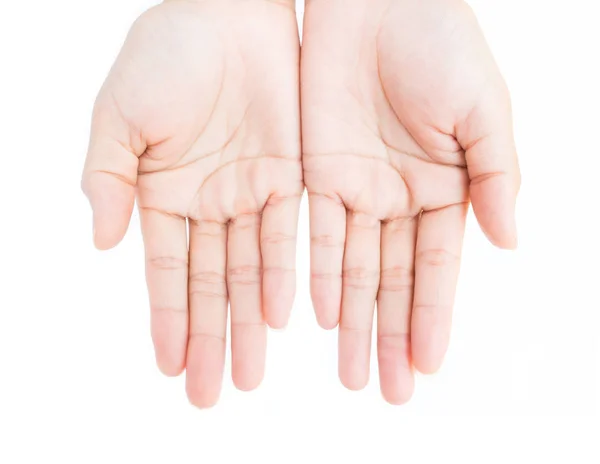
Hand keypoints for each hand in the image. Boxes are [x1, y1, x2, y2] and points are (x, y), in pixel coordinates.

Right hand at [81, 0, 301, 406]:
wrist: (227, 11)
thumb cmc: (167, 54)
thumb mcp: (119, 115)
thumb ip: (107, 178)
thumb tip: (102, 243)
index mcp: (163, 194)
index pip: (166, 272)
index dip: (167, 320)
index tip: (171, 367)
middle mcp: (209, 204)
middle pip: (210, 285)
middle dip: (210, 339)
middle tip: (213, 395)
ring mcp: (251, 192)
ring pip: (250, 271)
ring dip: (249, 322)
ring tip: (249, 375)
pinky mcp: (292, 175)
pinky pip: (290, 234)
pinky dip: (284, 273)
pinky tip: (283, 314)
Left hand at [301, 0, 519, 403]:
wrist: (376, 0)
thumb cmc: (440, 43)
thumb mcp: (484, 109)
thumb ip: (497, 176)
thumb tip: (508, 242)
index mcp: (445, 188)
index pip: (437, 268)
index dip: (433, 316)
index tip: (428, 365)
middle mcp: (398, 198)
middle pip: (392, 281)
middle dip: (390, 335)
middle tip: (385, 392)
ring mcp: (356, 187)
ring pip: (351, 267)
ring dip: (351, 319)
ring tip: (348, 372)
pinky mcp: (315, 171)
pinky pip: (313, 230)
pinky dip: (314, 271)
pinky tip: (316, 313)